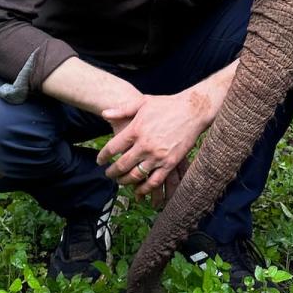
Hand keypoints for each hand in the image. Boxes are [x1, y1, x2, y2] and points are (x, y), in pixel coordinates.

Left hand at [97, 89, 211, 205]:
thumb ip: (122, 109)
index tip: (100, 161)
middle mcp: (144, 145)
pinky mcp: (170, 163)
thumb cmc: (166, 104)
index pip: (112, 148)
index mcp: (136, 129)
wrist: (192, 110)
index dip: (103, 157)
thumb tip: (104, 114)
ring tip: (120, 181)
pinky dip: (144, 188)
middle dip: (112, 172)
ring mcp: (157, 156)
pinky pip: (154, 181)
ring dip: (125, 181)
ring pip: (136, 175)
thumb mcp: (142, 102)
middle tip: (108, 174)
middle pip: (122, 165)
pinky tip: (139, 190)